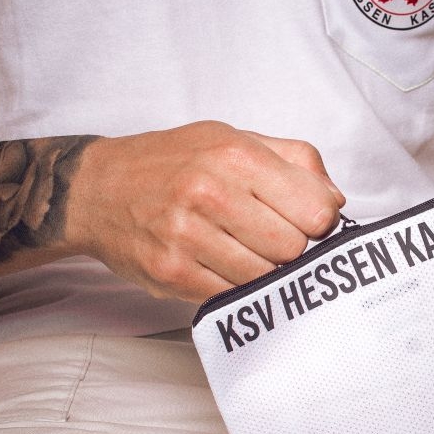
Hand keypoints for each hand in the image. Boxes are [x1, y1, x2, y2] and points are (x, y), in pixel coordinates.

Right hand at [71, 121, 344, 301]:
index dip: (319, 222)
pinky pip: (231, 295)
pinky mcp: (171, 271)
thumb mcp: (232, 138)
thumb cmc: (170, 162)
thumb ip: (293, 160)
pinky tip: (222, 267)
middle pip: (293, 247)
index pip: (315, 209)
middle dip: (292, 249)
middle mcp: (210, 192)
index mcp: (234, 155)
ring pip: (264, 276)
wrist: (97, 188)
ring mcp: (187, 235)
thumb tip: (336, 201)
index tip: (306, 222)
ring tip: (245, 252)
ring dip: (264, 271)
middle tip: (272, 240)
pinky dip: (234, 286)